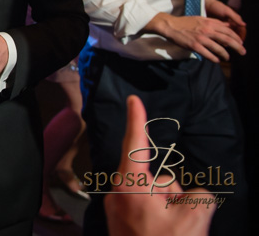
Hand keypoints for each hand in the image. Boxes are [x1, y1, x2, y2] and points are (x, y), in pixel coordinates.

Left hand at [105, 95, 215, 235]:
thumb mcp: (193, 219)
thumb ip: (200, 196)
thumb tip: (196, 194)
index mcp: (131, 186)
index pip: (136, 144)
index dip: (138, 120)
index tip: (134, 99)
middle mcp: (121, 193)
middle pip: (158, 176)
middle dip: (173, 192)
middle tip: (175, 220)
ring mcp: (122, 209)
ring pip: (159, 196)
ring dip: (171, 209)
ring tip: (170, 231)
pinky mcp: (126, 222)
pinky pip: (153, 209)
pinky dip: (164, 217)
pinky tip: (167, 232)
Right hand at [148, 13, 244, 61]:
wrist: (170, 26)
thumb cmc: (185, 22)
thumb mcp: (201, 19)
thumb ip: (214, 22)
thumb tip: (227, 25)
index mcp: (209, 23)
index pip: (227, 31)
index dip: (236, 37)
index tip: (241, 42)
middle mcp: (207, 31)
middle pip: (226, 39)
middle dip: (237, 46)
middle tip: (243, 52)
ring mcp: (200, 39)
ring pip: (218, 48)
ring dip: (225, 54)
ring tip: (228, 58)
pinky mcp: (194, 46)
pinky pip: (207, 54)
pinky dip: (213, 58)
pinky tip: (217, 60)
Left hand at [204, 0, 246, 41]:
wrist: (205, 4)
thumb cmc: (217, 6)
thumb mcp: (227, 11)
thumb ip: (235, 17)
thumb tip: (244, 24)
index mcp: (233, 20)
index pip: (241, 30)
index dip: (241, 36)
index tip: (240, 42)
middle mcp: (229, 23)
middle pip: (234, 34)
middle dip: (234, 40)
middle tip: (233, 45)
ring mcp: (222, 26)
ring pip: (227, 36)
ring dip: (227, 40)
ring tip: (225, 44)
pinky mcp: (215, 27)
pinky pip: (219, 35)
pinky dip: (220, 38)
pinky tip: (218, 41)